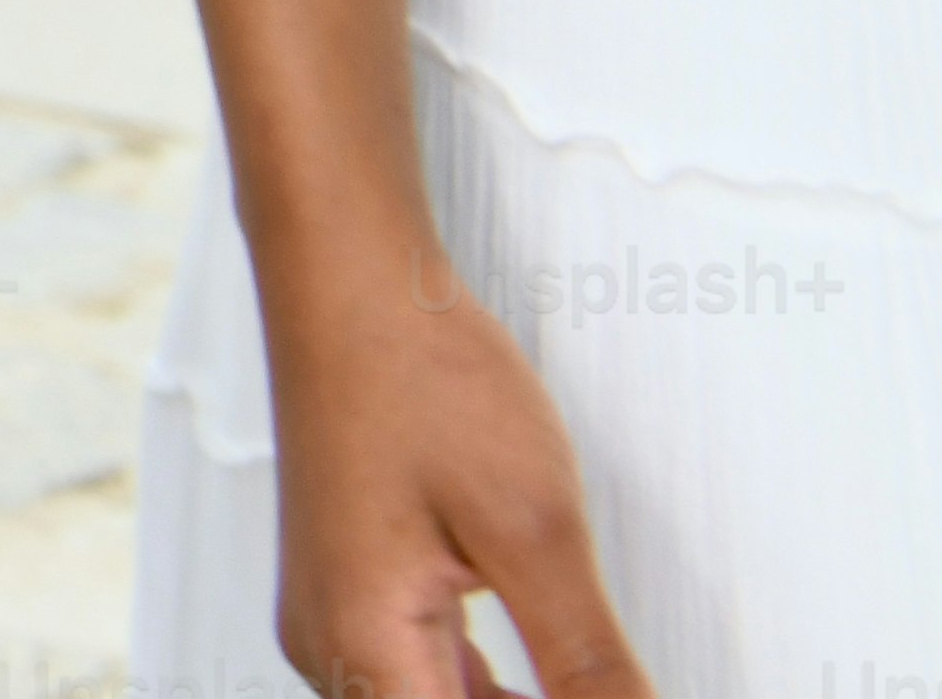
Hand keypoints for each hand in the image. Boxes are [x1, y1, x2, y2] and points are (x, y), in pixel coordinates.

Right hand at [261, 240, 646, 697]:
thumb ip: (590, 664)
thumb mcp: (537, 532)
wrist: (348, 283)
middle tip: (612, 685)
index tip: (614, 693)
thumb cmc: (418, 376)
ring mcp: (328, 619)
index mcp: (365, 648)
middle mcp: (329, 647)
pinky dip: (483, 690)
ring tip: (592, 684)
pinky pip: (415, 677)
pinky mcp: (343, 590)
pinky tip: (544, 674)